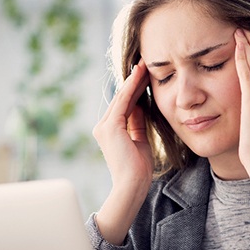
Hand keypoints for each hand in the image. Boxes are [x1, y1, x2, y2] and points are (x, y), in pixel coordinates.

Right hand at [93, 59, 152, 191]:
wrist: (132, 185)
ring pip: (122, 98)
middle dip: (134, 81)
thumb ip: (137, 123)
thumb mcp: (140, 140)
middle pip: (122, 99)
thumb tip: (141, 106)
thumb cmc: (138, 169)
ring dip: (134, 80)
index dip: (135, 90)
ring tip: (144, 64)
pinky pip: (123, 102)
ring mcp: (105, 126)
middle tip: (145, 64)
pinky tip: (140, 75)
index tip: (146, 76)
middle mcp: (103, 127)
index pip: (125, 106)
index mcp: (111, 132)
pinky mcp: (110, 127)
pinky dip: (132, 87)